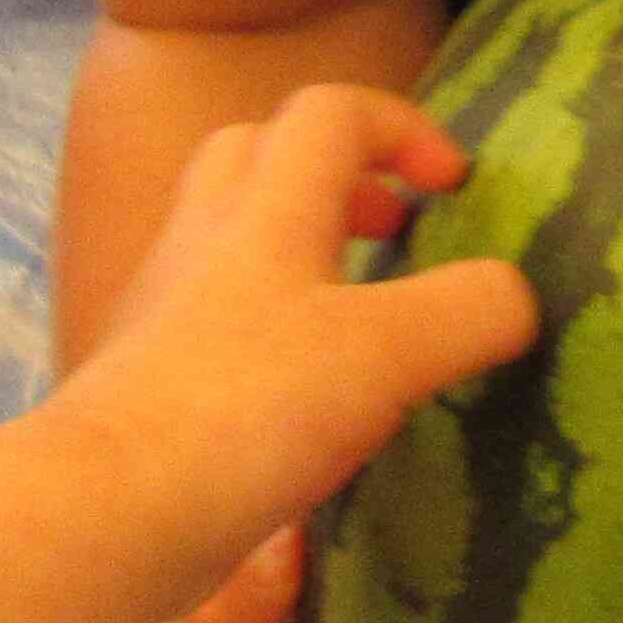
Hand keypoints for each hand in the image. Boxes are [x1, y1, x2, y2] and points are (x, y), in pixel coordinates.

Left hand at [55, 80, 539, 599]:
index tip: (453, 186)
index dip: (402, 127)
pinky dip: (265, 321)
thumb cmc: (251, 407)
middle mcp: (208, 239)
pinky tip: (305, 391)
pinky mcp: (145, 377)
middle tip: (392, 225)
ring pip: (229, 235)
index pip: (333, 113)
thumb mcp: (392, 352)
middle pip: (261, 151)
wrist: (107, 508)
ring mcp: (165, 307)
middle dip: (337, 171)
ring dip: (298, 245)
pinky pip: (210, 314)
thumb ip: (471, 310)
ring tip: (357, 308)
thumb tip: (515, 297)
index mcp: (270, 208)